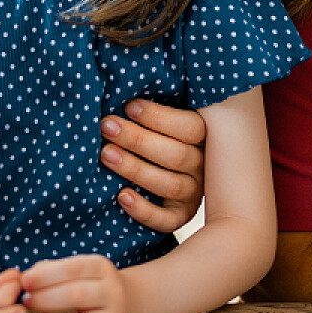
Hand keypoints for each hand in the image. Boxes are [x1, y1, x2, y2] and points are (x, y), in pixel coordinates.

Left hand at [21, 254, 134, 312]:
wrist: (131, 303)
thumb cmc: (91, 285)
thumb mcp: (77, 270)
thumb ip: (50, 271)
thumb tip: (25, 279)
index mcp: (102, 268)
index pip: (72, 269)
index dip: (46, 276)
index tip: (25, 282)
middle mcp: (114, 292)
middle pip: (77, 295)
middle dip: (46, 299)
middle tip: (27, 303)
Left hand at [101, 100, 205, 231]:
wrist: (167, 171)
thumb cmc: (160, 132)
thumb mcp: (166, 118)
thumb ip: (156, 106)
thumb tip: (127, 92)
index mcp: (206, 136)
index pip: (191, 127)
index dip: (159, 117)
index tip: (128, 106)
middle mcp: (203, 166)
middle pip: (176, 155)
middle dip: (138, 139)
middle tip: (107, 126)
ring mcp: (194, 193)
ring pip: (170, 185)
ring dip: (135, 169)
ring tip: (106, 154)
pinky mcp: (180, 215)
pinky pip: (167, 220)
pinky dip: (144, 210)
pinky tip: (121, 196)